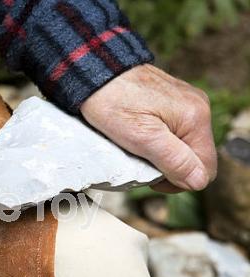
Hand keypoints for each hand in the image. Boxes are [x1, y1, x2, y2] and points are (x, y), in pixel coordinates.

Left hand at [80, 64, 216, 192]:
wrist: (95, 71)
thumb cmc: (113, 101)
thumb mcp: (141, 137)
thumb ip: (174, 160)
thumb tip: (199, 181)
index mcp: (196, 118)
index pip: (205, 169)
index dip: (177, 182)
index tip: (149, 175)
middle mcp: (198, 108)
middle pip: (195, 158)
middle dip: (169, 168)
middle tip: (139, 161)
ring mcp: (186, 103)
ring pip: (183, 146)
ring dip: (161, 155)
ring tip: (135, 147)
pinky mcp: (172, 101)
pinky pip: (173, 132)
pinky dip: (157, 141)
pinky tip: (137, 135)